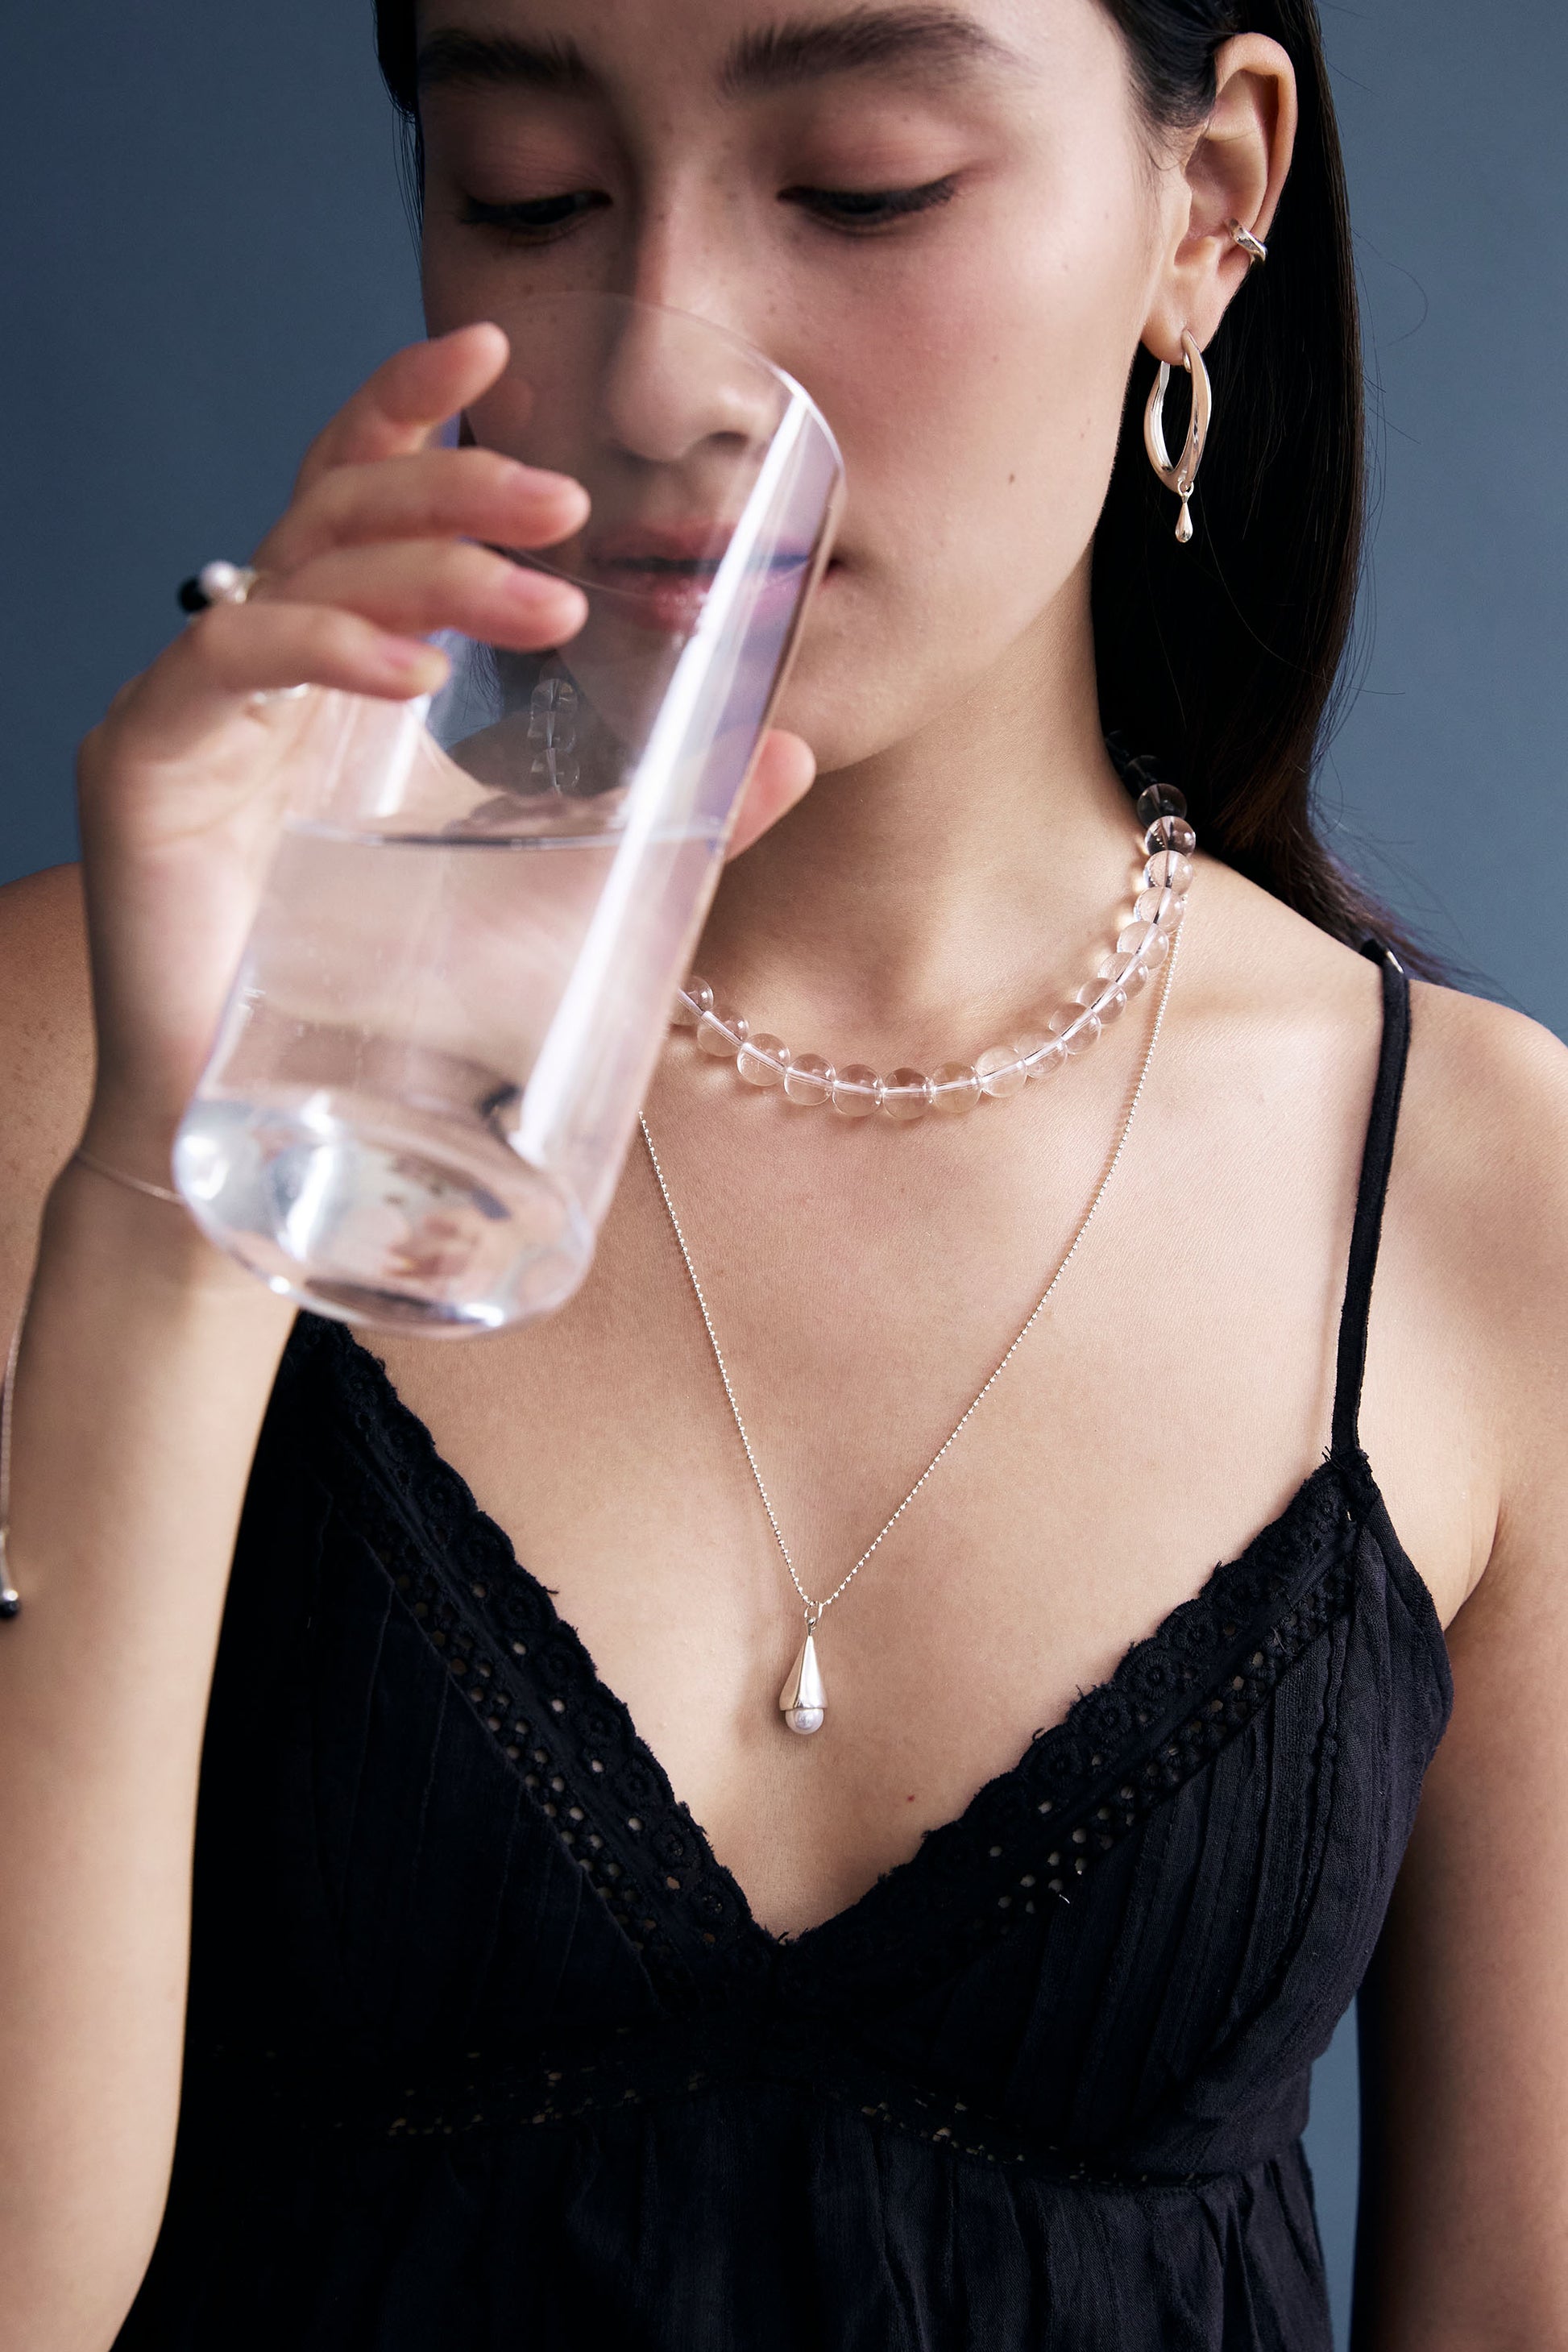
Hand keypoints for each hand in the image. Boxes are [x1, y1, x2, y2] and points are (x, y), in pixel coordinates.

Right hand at [73, 322, 815, 1169]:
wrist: (253, 1117)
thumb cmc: (388, 999)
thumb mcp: (552, 882)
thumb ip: (668, 817)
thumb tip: (787, 748)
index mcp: (340, 663)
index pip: (362, 492)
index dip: (414, 406)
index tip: (498, 347)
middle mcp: (262, 661)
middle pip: (340, 502)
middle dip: (455, 482)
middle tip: (563, 503)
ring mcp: (195, 706)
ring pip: (298, 562)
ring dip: (426, 564)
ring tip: (542, 601)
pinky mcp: (143, 764)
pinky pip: (227, 663)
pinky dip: (324, 649)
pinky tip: (413, 678)